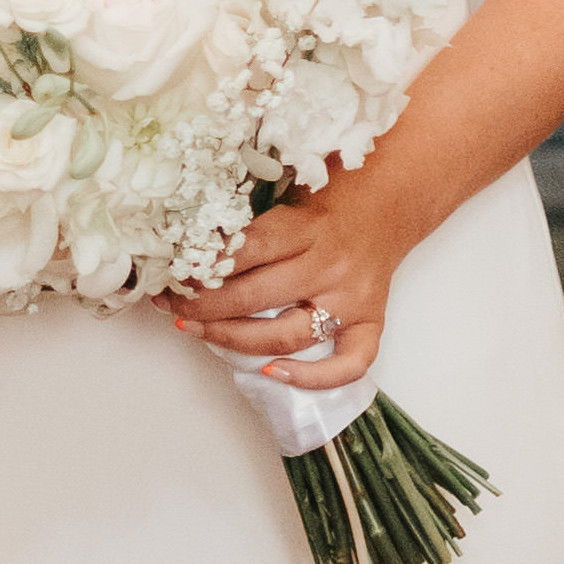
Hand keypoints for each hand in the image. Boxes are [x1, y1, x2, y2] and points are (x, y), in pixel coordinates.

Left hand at [166, 170, 402, 385]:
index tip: (171, 275)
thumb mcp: (289, 185)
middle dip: (203, 306)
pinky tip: (272, 372)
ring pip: (287, 334)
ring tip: (196, 332)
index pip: (245, 252)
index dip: (202, 268)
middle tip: (171, 307)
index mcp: (307, 226)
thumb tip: (189, 242)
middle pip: (256, 297)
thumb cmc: (333, 191)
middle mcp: (329, 266)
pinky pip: (348, 363)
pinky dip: (313, 377)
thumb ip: (250, 214)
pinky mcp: (371, 321)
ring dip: (234, 338)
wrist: (393, 198)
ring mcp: (351, 299)